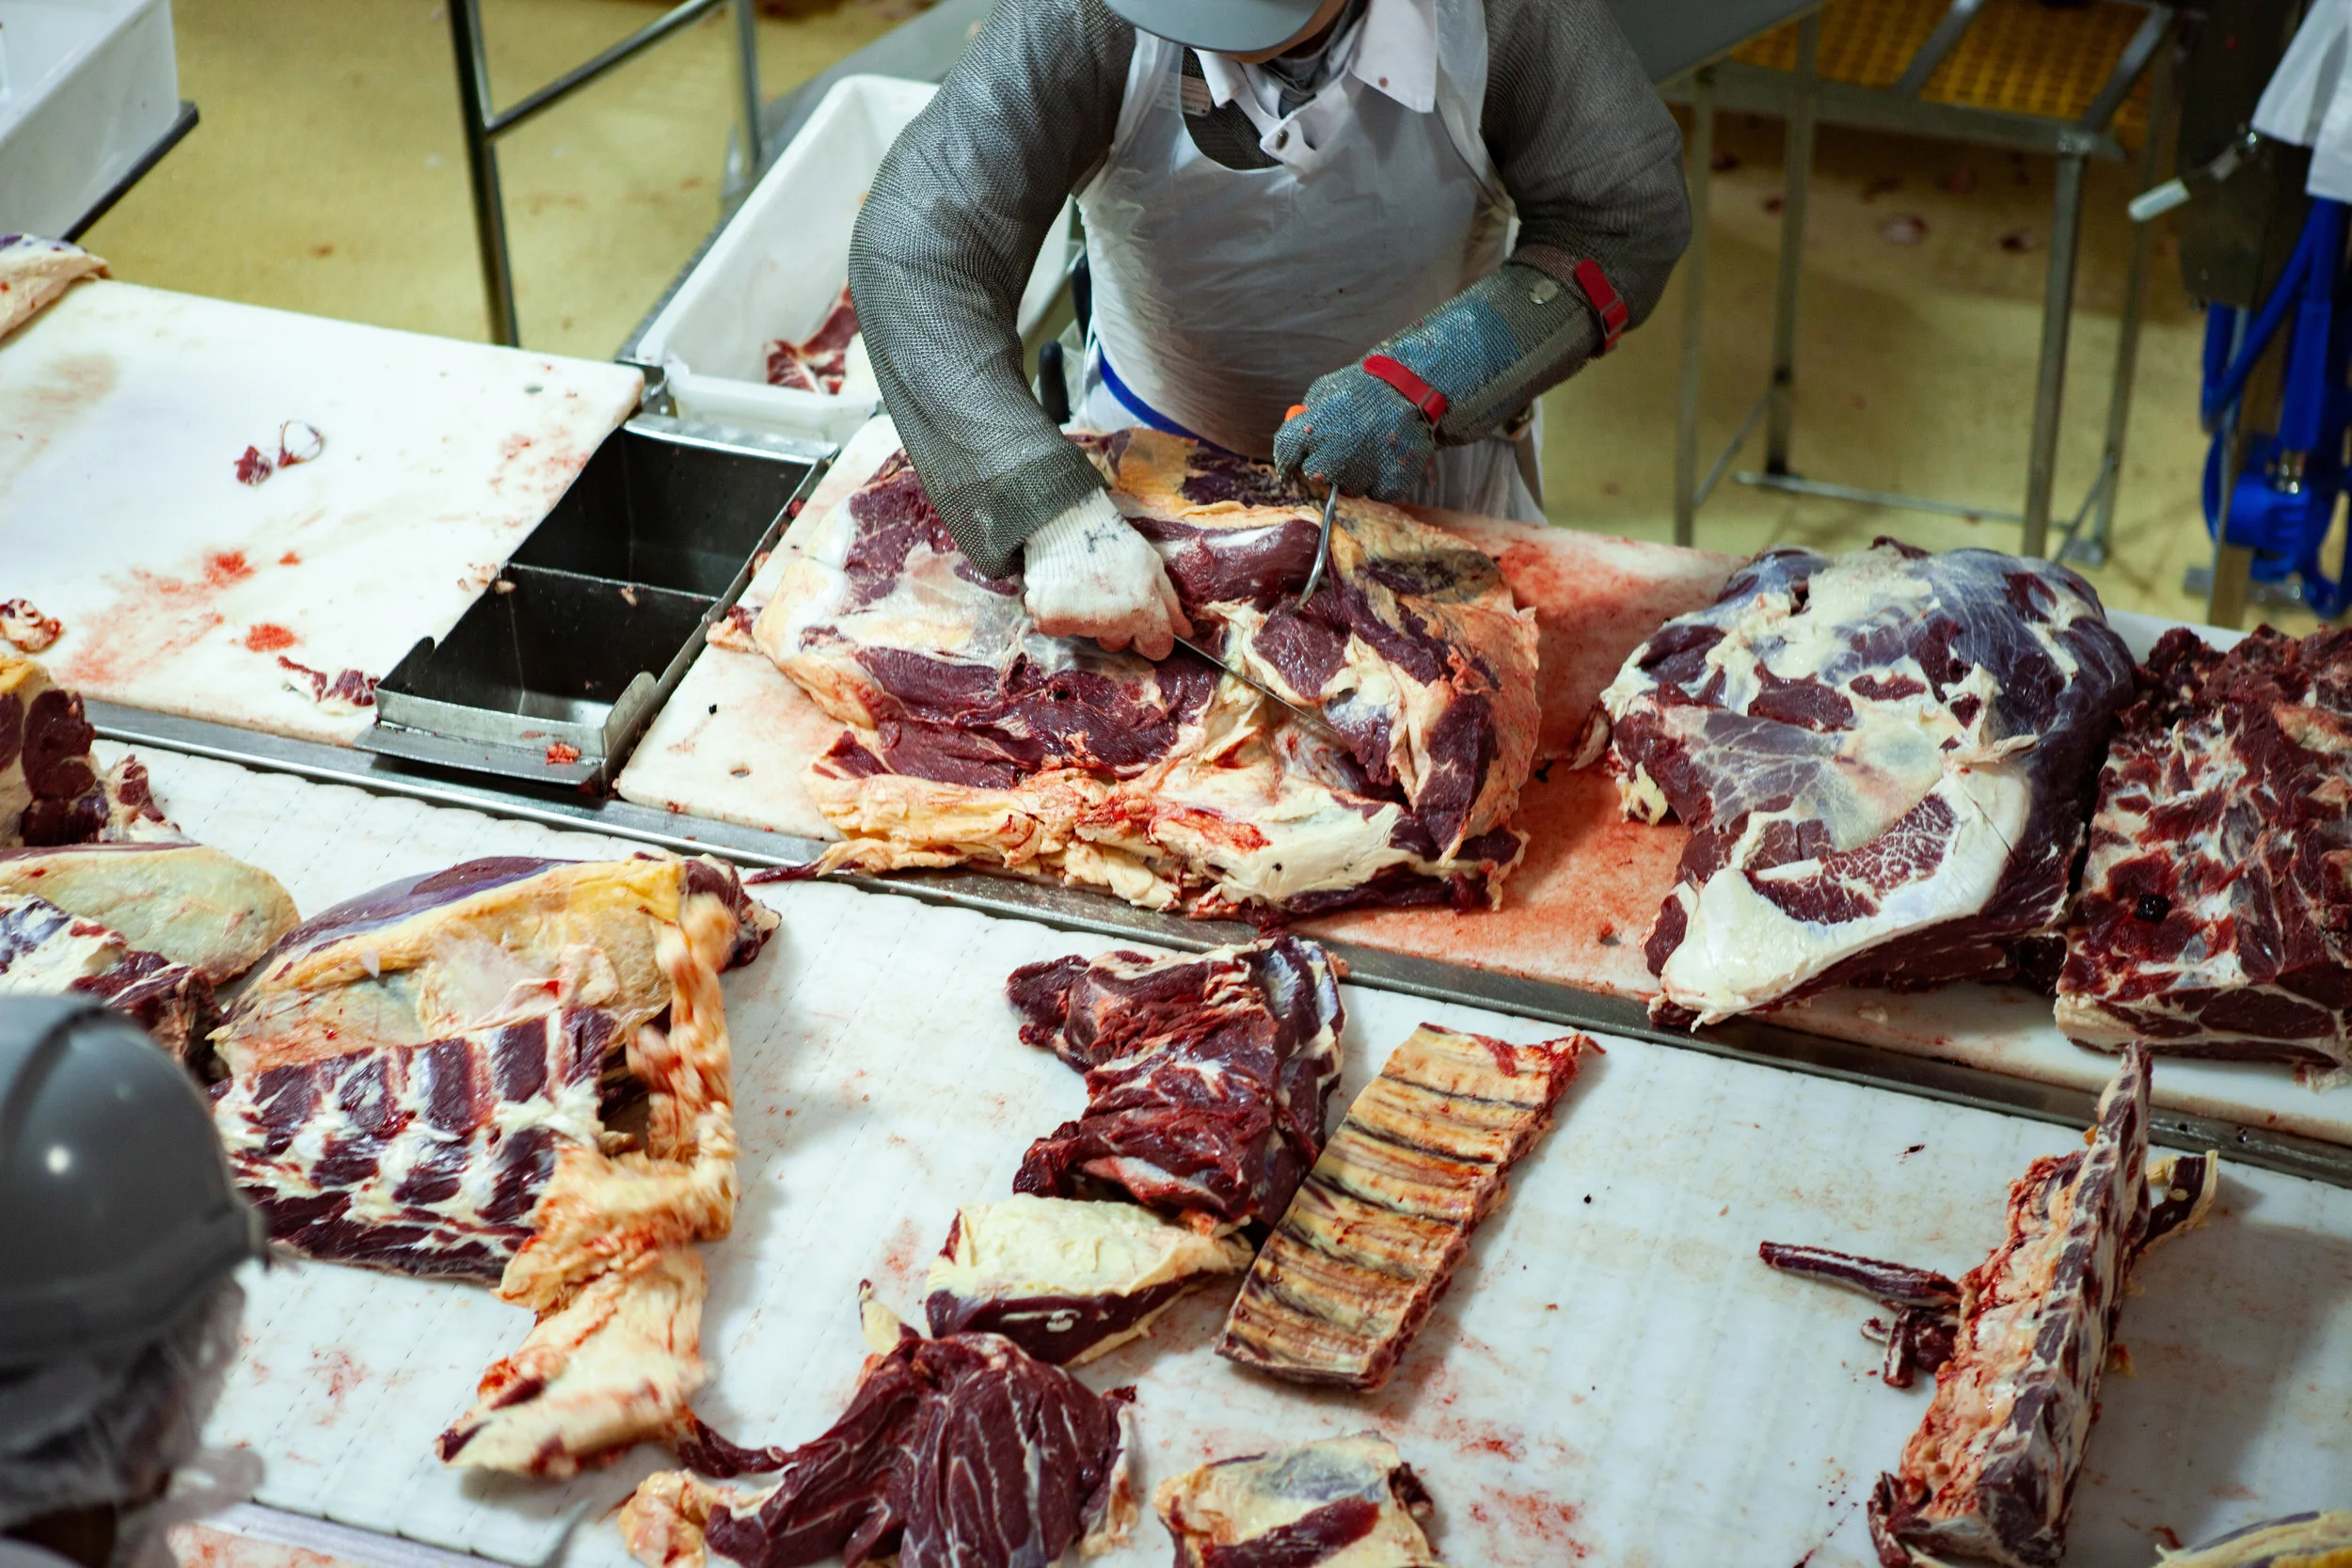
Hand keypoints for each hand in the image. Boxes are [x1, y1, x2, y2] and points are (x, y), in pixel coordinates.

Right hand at [1022, 490, 1191, 659]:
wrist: (1066, 519)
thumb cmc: (1114, 541)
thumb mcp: (1152, 566)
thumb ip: (1169, 604)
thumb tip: (1185, 633)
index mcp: (1143, 609)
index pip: (1159, 648)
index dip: (1151, 636)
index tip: (1141, 621)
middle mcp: (1113, 621)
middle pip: (1120, 645)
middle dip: (1116, 627)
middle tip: (1106, 596)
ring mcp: (1080, 622)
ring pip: (1090, 637)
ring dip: (1089, 619)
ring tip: (1084, 587)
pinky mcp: (1050, 620)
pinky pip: (1059, 629)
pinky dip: (1060, 614)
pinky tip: (1063, 591)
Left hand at [1274, 365, 1436, 501]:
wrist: (1416, 387)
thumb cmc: (1370, 385)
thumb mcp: (1327, 389)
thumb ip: (1308, 416)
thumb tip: (1296, 433)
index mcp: (1313, 429)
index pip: (1285, 454)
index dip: (1286, 461)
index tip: (1289, 467)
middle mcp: (1334, 457)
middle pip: (1314, 474)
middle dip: (1322, 463)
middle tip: (1340, 447)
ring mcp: (1362, 474)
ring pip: (1346, 486)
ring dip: (1353, 472)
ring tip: (1370, 446)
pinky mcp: (1388, 486)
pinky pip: (1375, 492)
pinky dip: (1379, 480)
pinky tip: (1388, 455)